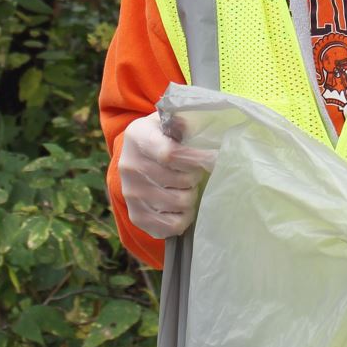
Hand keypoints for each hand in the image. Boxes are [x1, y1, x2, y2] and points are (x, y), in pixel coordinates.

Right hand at [117, 111, 213, 239]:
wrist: (133, 155)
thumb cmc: (159, 135)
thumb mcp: (167, 120)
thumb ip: (184, 122)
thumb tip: (206, 134)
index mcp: (138, 137)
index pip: (170, 154)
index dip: (198, 159)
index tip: (216, 160)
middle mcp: (129, 166)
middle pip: (180, 180)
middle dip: (196, 176)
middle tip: (195, 172)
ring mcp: (131, 194)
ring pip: (179, 203)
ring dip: (191, 195)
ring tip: (187, 186)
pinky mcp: (136, 216)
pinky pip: (171, 226)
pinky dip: (184, 217)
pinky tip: (182, 206)